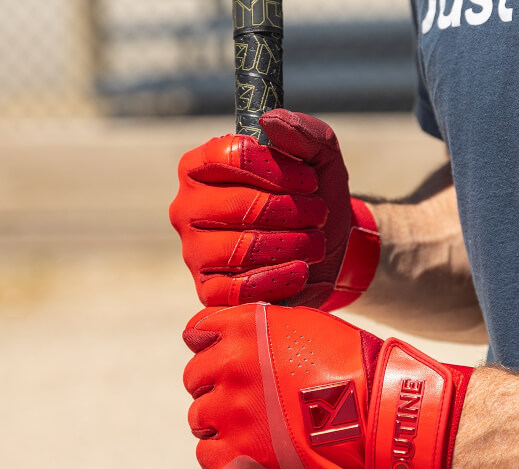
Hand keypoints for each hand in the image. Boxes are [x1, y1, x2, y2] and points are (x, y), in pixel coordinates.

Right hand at [169, 109, 379, 310]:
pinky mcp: (208, 292)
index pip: (231, 156)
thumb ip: (303, 132)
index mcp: (201, 167)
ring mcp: (194, 253)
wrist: (324, 250)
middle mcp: (187, 208)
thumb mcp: (320, 158)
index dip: (277, 168)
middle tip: (318, 214)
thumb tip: (270, 120)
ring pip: (240, 249)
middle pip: (240, 205)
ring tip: (314, 243)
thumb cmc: (312, 198)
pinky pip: (237, 290)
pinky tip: (300, 271)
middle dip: (292, 211)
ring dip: (292, 244)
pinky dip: (278, 280)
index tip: (310, 181)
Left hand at [182, 303, 472, 468]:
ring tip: (246, 427)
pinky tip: (242, 451)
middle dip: (213, 384)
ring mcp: (231, 411)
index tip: (217, 355)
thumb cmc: (352, 364)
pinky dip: (221, 454)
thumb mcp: (307, 325)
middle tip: (240, 396)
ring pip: (198, 417)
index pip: (197, 331)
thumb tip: (246, 340)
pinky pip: (207, 455)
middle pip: (194, 376)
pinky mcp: (239, 454)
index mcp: (245, 328)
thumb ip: (266, 328)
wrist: (378, 412)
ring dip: (217, 420)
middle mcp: (229, 365)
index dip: (206, 344)